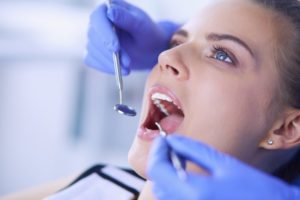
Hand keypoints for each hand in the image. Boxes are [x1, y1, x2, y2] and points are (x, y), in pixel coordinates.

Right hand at [85, 0, 177, 74]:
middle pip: (94, 36)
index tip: (115, 48)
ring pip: (92, 49)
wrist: (149, 50)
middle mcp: (98, 21)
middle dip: (110, 52)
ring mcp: (94, 37)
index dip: (104, 33)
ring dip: (109, 62)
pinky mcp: (93, 51)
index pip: (98, 17)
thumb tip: (110, 11)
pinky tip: (118, 70)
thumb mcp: (142, 25)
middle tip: (127, 63)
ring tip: (127, 68)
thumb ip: (126, 18)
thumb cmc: (148, 34)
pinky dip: (104, 67)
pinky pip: (91, 60)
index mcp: (109, 8)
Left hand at [147, 135, 299, 199]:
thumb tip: (172, 140)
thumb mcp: (224, 164)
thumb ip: (193, 150)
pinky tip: (187, 176)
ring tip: (181, 159)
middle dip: (161, 160)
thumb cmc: (256, 190)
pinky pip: (173, 199)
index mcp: (194, 192)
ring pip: (162, 192)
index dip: (157, 150)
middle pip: (157, 181)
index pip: (156, 169)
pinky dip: (173, 186)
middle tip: (173, 146)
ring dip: (166, 173)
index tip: (164, 139)